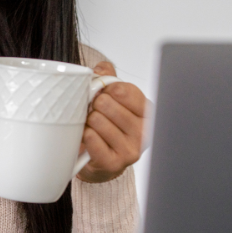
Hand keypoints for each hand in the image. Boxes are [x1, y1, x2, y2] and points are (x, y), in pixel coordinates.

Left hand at [77, 61, 150, 183]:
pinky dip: (85, 135)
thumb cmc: (107, 127)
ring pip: (97, 120)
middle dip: (94, 106)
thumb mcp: (111, 100)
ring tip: (91, 127)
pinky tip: (88, 137)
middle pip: (107, 104)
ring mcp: (131, 149)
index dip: (106, 89)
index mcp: (146, 112)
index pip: (124, 90)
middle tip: (94, 113)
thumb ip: (108, 79)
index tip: (101, 94)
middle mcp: (143, 131)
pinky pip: (91, 139)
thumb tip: (101, 69)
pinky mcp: (114, 163)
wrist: (100, 162)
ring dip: (87, 122)